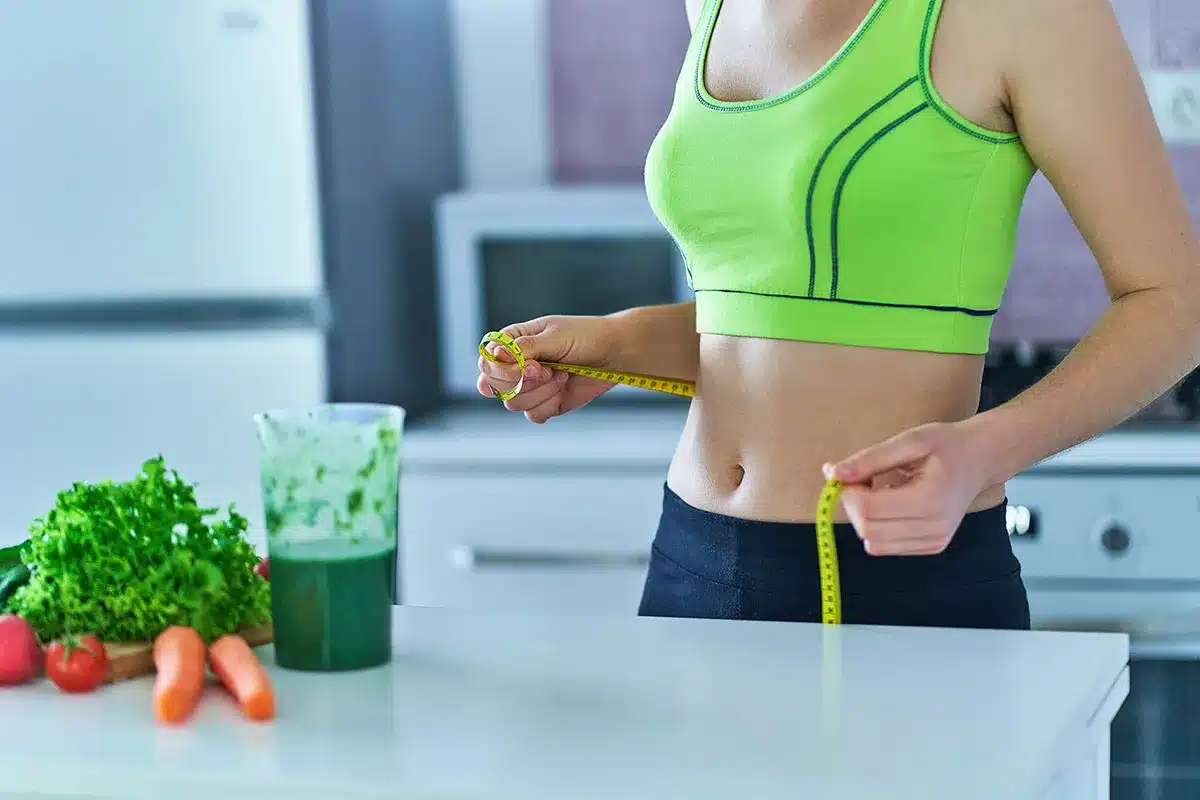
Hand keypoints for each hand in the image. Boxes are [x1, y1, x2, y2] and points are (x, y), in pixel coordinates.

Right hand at [477, 315, 617, 422]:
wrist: (615, 354)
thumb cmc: (586, 337)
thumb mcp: (555, 337)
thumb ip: (524, 348)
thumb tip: (495, 354)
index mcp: (512, 342)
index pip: (486, 361)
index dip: (502, 369)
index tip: (532, 365)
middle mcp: (515, 365)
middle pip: (492, 386)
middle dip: (523, 382)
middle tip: (547, 370)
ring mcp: (529, 386)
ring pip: (512, 403)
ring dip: (541, 391)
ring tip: (562, 375)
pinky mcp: (544, 403)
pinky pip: (532, 414)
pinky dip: (549, 404)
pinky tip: (564, 389)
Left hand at [823, 421, 989, 555]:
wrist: (982, 458)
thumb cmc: (948, 445)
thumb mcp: (909, 441)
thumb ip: (869, 459)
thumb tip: (832, 473)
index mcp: (929, 501)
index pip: (868, 510)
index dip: (848, 492)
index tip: (851, 473)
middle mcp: (933, 528)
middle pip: (867, 531)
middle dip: (853, 505)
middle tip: (863, 479)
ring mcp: (934, 542)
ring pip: (874, 543)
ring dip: (864, 518)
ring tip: (880, 491)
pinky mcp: (931, 547)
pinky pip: (887, 546)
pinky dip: (878, 527)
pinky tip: (892, 504)